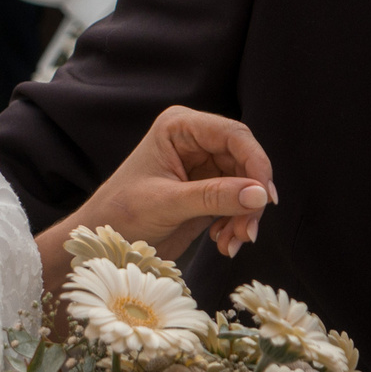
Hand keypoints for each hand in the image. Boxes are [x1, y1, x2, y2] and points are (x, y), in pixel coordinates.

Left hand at [54, 105, 276, 262]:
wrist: (104, 244)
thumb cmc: (121, 214)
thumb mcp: (167, 204)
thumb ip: (214, 197)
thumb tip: (259, 195)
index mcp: (180, 128)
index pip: (233, 135)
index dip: (256, 163)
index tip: (266, 197)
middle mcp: (195, 142)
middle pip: (245, 162)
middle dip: (250, 199)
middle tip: (248, 231)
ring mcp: (204, 167)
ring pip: (245, 185)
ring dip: (244, 217)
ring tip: (233, 243)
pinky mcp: (208, 192)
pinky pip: (237, 203)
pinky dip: (236, 224)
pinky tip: (224, 243)